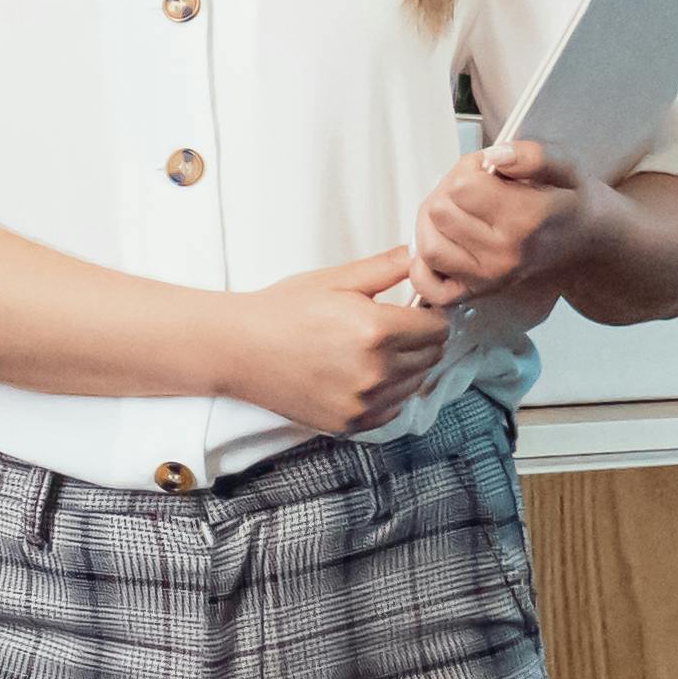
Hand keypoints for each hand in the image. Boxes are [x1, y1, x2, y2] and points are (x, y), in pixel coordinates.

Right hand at [218, 248, 458, 436]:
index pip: (438, 327)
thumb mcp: (335, 279)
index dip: (430, 314)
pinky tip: (366, 375)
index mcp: (377, 330)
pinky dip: (389, 393)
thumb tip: (419, 256)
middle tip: (396, 327)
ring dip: (407, 367)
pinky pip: (393, 409)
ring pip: (415, 384)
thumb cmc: (283, 309)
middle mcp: (375, 371)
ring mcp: (363, 402)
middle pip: (431, 357)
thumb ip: (384, 267)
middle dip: (422, 339)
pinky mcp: (350, 423)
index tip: (416, 309)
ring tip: (377, 351)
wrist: (239, 349)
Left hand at [412, 143, 622, 339]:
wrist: (586, 241)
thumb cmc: (570, 200)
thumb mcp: (564, 165)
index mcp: (525, 218)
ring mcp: (488, 278)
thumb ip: (532, 155)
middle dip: (450, 192)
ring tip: (459, 212)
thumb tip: (494, 156)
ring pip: (427, 245)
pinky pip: (427, 284)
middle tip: (475, 191)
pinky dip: (422, 266)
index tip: (489, 171)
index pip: (461, 185)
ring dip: (433, 223)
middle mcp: (504, 253)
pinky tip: (442, 243)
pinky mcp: (476, 293)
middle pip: (438, 210)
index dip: (470, 168)